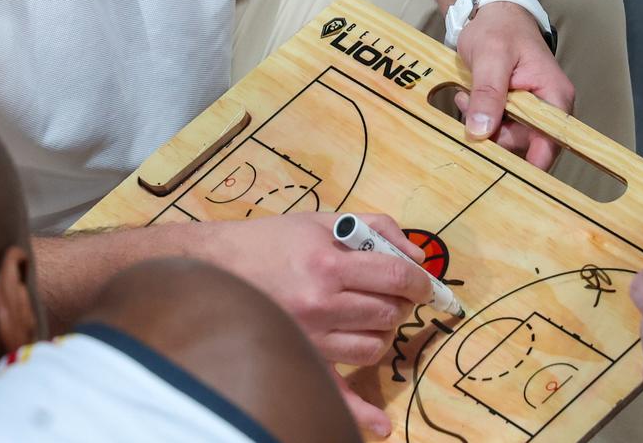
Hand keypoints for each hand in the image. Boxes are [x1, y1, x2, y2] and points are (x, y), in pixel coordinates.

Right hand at [198, 213, 431, 433]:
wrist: (216, 264)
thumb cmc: (271, 241)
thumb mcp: (323, 221)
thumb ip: (376, 229)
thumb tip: (418, 257)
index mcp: (328, 264)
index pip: (395, 278)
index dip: (420, 282)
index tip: (425, 284)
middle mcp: (320, 304)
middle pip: (389, 313)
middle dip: (400, 303)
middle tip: (389, 294)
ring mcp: (310, 336)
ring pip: (374, 347)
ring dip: (381, 333)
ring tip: (367, 317)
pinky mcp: (301, 357)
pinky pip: (337, 391)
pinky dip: (361, 413)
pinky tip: (380, 425)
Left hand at [452, 1, 573, 169]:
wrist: (492, 12)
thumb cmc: (500, 28)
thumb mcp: (491, 58)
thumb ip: (488, 93)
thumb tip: (481, 130)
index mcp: (554, 96)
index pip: (551, 142)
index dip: (533, 162)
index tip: (506, 173)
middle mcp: (548, 108)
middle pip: (523, 143)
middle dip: (493, 131)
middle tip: (470, 103)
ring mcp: (530, 110)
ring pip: (505, 136)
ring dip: (482, 122)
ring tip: (469, 93)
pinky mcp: (513, 109)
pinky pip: (496, 126)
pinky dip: (479, 115)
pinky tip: (470, 95)